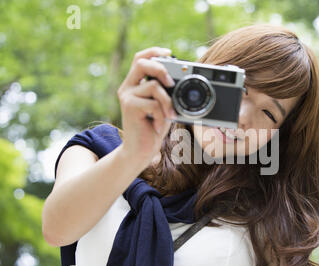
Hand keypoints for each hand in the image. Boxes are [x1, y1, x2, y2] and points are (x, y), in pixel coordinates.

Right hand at [116, 46, 176, 167]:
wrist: (139, 151)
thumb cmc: (153, 128)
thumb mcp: (163, 106)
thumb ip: (167, 93)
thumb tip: (182, 80)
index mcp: (135, 84)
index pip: (140, 58)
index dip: (154, 52)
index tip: (170, 53)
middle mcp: (127, 87)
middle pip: (141, 63)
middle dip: (160, 68)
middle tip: (172, 83)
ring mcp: (127, 97)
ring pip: (153, 86)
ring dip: (167, 102)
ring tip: (170, 116)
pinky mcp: (129, 107)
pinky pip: (154, 104)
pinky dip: (162, 115)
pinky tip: (159, 126)